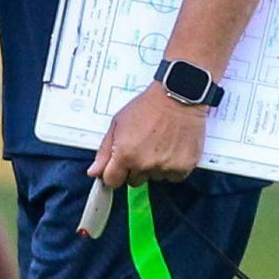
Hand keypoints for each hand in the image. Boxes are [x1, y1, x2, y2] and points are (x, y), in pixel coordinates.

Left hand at [91, 87, 207, 186]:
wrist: (177, 97)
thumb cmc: (147, 107)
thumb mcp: (117, 124)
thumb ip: (105, 151)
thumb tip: (95, 172)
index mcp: (125, 155)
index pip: (112, 181)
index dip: (113, 174)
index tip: (118, 168)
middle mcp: (144, 164)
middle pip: (133, 181)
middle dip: (134, 168)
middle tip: (141, 148)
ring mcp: (165, 167)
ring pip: (153, 178)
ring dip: (154, 167)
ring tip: (158, 145)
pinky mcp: (183, 167)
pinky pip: (173, 177)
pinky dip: (171, 167)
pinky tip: (171, 149)